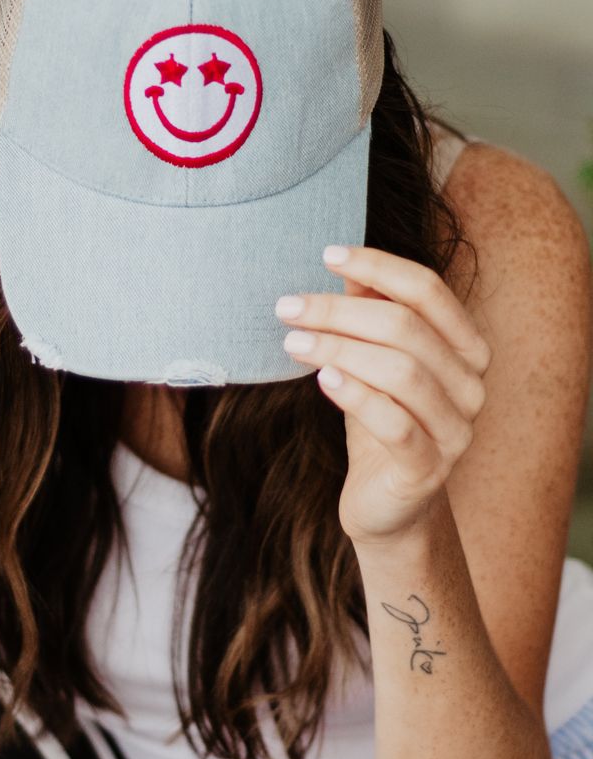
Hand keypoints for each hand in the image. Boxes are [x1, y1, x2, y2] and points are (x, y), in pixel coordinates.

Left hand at [276, 245, 491, 545]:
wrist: (388, 503)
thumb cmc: (379, 418)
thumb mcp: (372, 357)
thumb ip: (369, 311)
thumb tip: (343, 262)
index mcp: (465, 347)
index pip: (428, 290)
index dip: (378, 266)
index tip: (327, 254)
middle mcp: (471, 384)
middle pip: (406, 328)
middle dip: (340, 311)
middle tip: (287, 307)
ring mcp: (456, 429)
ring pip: (401, 371)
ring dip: (339, 349)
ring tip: (292, 341)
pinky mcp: (429, 468)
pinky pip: (395, 423)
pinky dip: (355, 395)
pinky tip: (322, 378)